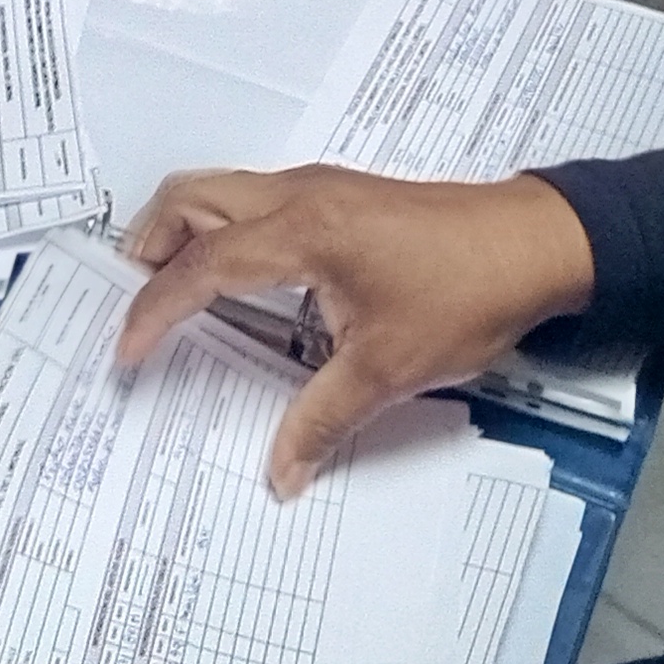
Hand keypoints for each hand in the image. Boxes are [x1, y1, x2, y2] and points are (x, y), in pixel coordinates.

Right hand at [121, 167, 597, 497]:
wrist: (536, 244)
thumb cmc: (465, 296)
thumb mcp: (389, 370)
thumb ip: (321, 420)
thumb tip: (279, 475)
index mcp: (300, 231)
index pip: (202, 264)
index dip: (155, 308)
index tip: (127, 349)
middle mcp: (298, 195)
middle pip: (189, 197)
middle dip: (149, 244)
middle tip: (135, 303)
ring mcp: (318, 188)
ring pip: (219, 190)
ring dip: (184, 232)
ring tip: (174, 293)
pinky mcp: (338, 196)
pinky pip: (253, 200)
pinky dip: (221, 231)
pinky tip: (237, 283)